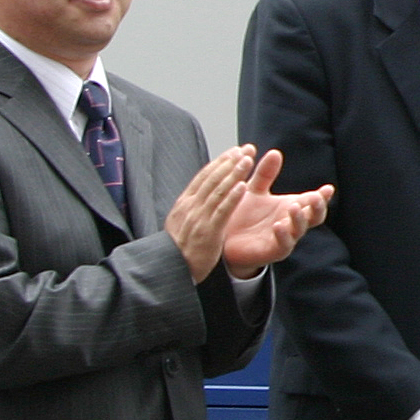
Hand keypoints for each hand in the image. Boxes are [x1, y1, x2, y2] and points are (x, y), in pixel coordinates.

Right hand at [161, 144, 256, 282]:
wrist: (171, 270)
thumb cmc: (179, 250)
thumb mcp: (181, 223)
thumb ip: (192, 207)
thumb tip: (202, 192)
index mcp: (184, 203)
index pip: (204, 176)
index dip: (220, 162)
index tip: (234, 151)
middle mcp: (190, 207)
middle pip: (212, 178)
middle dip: (230, 162)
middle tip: (246, 149)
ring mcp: (198, 218)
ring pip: (218, 191)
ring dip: (234, 174)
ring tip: (248, 160)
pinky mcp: (208, 232)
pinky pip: (222, 211)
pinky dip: (232, 197)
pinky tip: (243, 186)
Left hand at [220, 147, 331, 276]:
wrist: (225, 239)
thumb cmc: (243, 216)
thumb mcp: (254, 190)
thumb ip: (265, 174)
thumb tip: (275, 152)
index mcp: (289, 207)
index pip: (312, 201)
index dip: (322, 196)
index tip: (328, 188)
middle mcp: (290, 223)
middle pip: (314, 217)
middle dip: (318, 208)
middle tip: (317, 197)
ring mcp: (284, 238)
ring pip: (300, 230)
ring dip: (299, 219)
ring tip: (294, 207)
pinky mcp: (272, 251)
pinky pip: (283, 245)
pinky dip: (283, 235)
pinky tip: (278, 226)